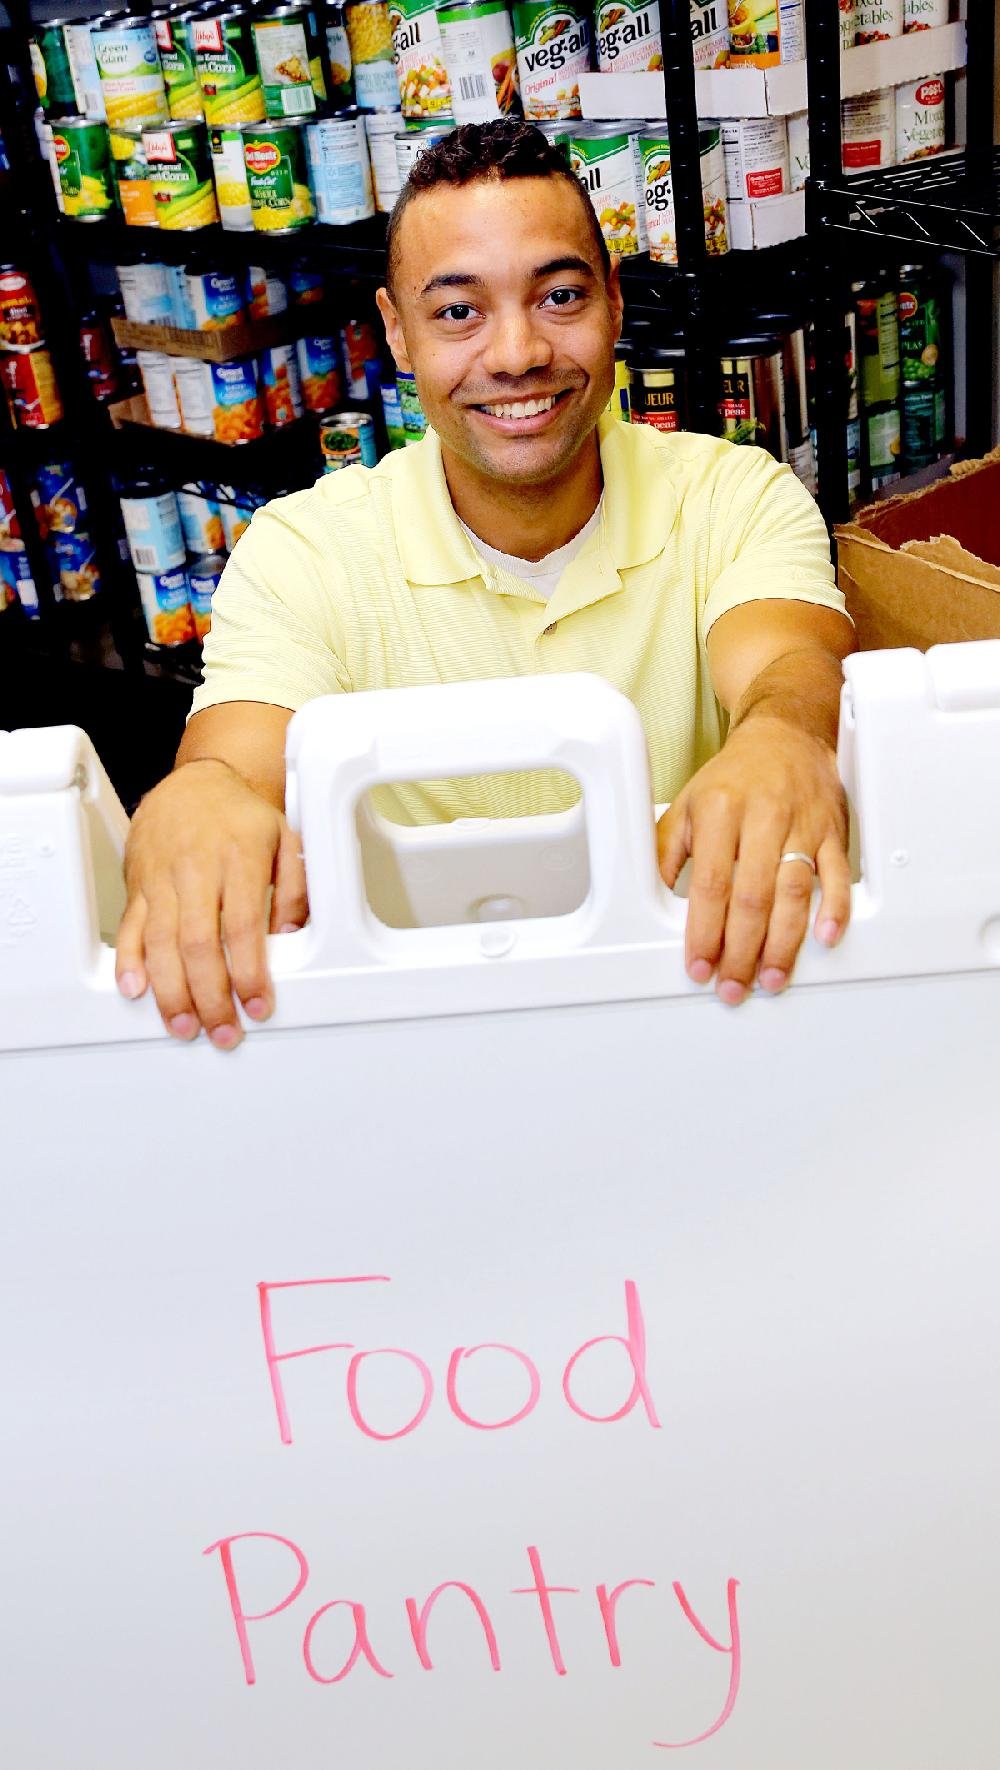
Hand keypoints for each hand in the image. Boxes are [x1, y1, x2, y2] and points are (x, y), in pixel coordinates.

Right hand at [115, 760, 307, 1048]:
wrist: (196, 782)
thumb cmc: (242, 817)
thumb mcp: (286, 841)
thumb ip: (297, 889)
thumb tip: (292, 934)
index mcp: (239, 859)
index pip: (242, 926)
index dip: (248, 972)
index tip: (256, 1006)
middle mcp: (197, 869)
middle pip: (198, 942)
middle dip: (209, 996)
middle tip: (222, 1032)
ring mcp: (163, 877)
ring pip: (160, 941)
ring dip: (171, 991)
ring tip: (184, 1026)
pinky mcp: (139, 884)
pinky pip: (130, 925)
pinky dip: (129, 960)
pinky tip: (135, 989)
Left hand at [656, 717, 849, 1005]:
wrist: (785, 735)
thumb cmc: (733, 778)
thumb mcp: (687, 807)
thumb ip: (666, 854)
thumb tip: (649, 901)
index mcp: (721, 811)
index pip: (711, 884)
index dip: (704, 932)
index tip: (699, 966)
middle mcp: (763, 817)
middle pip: (753, 896)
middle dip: (742, 951)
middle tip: (733, 987)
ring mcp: (802, 825)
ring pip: (795, 892)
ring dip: (783, 943)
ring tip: (770, 978)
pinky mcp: (833, 832)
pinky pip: (838, 875)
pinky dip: (835, 909)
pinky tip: (825, 939)